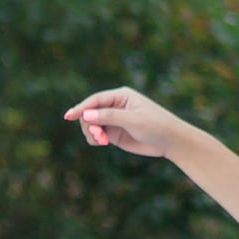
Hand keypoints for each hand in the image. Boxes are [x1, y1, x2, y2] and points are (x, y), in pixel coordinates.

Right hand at [64, 86, 181, 158]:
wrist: (171, 141)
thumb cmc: (155, 125)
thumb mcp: (133, 120)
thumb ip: (109, 116)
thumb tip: (86, 114)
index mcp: (120, 96)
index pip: (95, 100)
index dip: (81, 108)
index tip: (68, 116)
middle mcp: (114, 106)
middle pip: (89, 113)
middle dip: (89, 125)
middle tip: (99, 137)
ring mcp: (113, 120)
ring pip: (90, 125)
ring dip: (91, 133)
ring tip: (102, 141)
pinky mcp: (114, 133)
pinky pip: (96, 135)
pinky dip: (95, 139)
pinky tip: (103, 143)